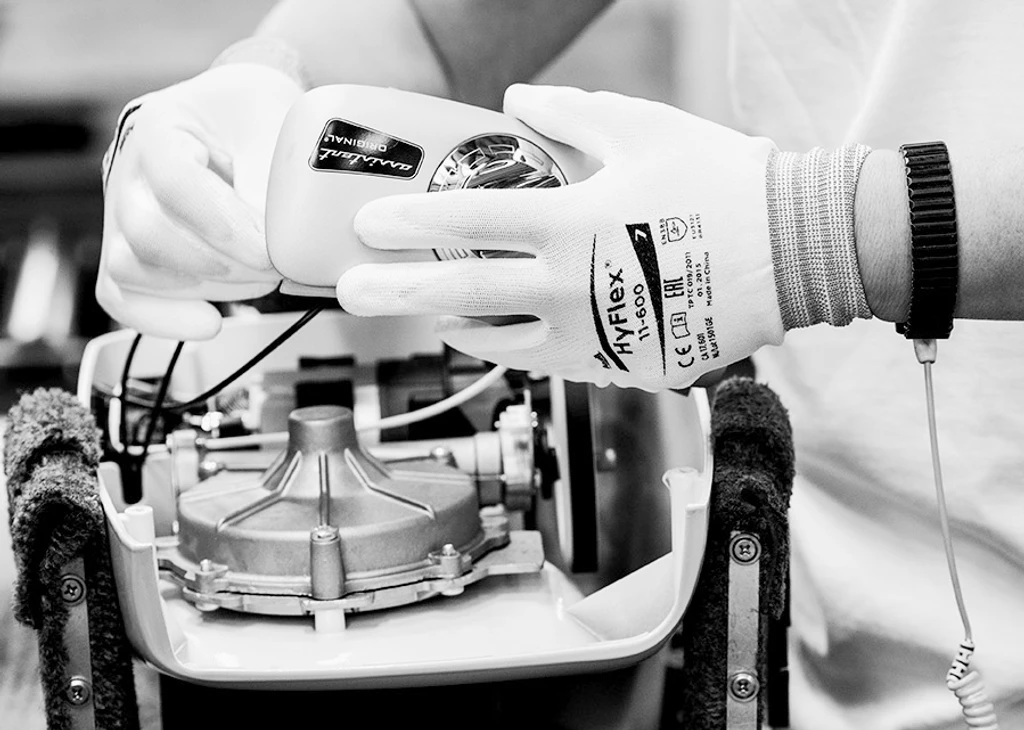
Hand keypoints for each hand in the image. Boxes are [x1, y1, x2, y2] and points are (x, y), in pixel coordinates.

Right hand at [97, 64, 302, 340]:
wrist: (238, 119)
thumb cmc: (257, 119)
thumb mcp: (279, 127)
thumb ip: (283, 181)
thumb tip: (296, 244)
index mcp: (160, 123)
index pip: (174, 180)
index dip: (222, 226)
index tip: (267, 251)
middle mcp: (127, 168)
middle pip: (148, 233)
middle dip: (223, 266)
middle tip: (274, 268)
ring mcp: (119, 212)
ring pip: (132, 268)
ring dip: (206, 289)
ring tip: (259, 280)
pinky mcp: (125, 250)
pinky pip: (121, 296)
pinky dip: (165, 319)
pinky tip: (209, 322)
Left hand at [338, 84, 784, 389]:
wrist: (792, 255)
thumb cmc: (720, 183)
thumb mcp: (643, 129)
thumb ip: (568, 114)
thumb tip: (514, 101)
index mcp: (572, 222)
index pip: (467, 224)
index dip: (407, 222)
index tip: (364, 225)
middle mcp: (571, 286)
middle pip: (461, 294)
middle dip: (394, 294)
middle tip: (347, 294)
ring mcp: (593, 334)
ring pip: (498, 340)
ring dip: (453, 324)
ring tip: (428, 312)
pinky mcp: (617, 364)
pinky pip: (549, 359)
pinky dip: (517, 343)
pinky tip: (502, 331)